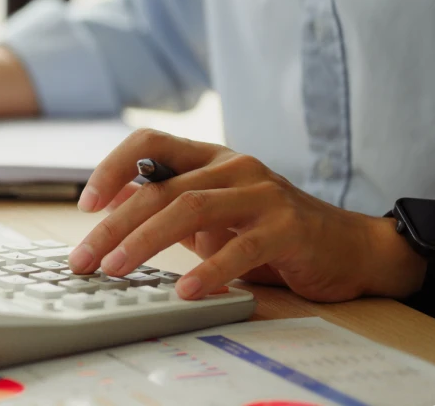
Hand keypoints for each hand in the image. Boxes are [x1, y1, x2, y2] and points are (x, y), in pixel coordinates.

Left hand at [68, 129, 426, 302]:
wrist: (349, 248)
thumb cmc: (269, 231)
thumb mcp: (211, 214)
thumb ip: (167, 205)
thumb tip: (109, 206)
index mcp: (210, 158)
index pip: (150, 142)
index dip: (113, 167)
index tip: (86, 204)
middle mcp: (233, 166)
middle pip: (160, 188)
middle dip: (114, 225)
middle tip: (86, 258)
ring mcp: (262, 193)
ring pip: (190, 209)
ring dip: (145, 241)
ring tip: (117, 269)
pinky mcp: (288, 226)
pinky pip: (241, 247)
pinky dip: (209, 270)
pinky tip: (186, 291)